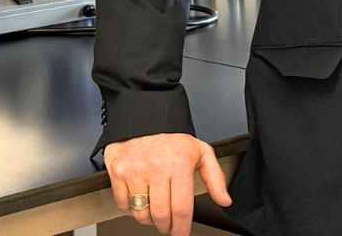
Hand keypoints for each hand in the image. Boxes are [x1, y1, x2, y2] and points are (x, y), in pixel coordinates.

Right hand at [104, 133, 232, 234]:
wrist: (144, 116)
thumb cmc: (172, 136)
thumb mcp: (201, 151)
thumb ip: (215, 177)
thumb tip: (224, 200)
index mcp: (178, 165)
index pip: (180, 209)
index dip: (181, 228)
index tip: (181, 233)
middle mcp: (155, 168)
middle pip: (160, 215)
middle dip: (167, 227)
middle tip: (169, 226)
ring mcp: (134, 170)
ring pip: (141, 213)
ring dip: (149, 221)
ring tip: (155, 213)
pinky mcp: (117, 171)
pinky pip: (123, 204)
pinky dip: (132, 211)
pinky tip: (140, 202)